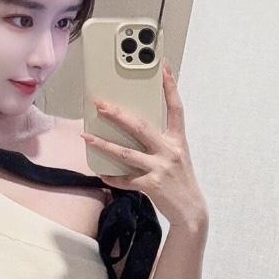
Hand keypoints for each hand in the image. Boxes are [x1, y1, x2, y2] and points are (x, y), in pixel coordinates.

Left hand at [82, 62, 207, 228]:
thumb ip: (160, 142)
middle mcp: (170, 151)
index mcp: (177, 140)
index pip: (176, 108)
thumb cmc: (180, 181)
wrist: (191, 211)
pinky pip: (126, 180)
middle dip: (118, 114)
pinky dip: (112, 177)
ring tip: (87, 137)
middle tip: (100, 104)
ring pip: (127, 153)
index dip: (171, 87)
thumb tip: (133, 129)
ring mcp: (160, 168)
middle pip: (141, 127)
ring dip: (104, 144)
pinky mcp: (152, 185)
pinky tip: (100, 172)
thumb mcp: (177, 156)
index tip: (164, 67)